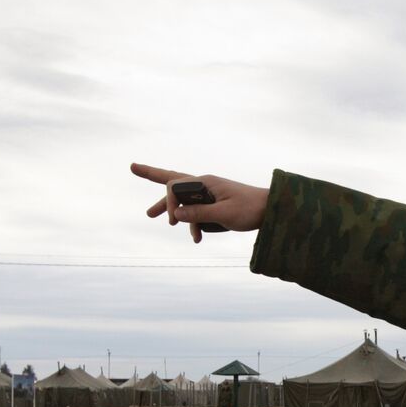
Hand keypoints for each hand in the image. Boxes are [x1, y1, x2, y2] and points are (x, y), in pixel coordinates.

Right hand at [130, 163, 268, 243]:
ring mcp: (209, 194)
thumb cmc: (251, 209)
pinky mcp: (215, 204)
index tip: (173, 222)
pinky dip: (193, 223)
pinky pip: (196, 210)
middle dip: (153, 176)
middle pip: (174, 181)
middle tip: (133, 168)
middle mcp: (204, 185)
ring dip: (169, 208)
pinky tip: (195, 238)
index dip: (169, 203)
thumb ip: (199, 214)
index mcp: (205, 182)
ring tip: (151, 215)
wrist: (272, 210)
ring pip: (183, 198)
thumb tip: (176, 215)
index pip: (175, 186)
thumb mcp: (224, 214)